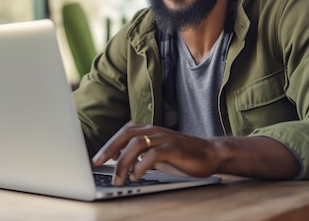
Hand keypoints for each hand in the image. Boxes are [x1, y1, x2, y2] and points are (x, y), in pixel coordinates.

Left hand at [91, 123, 220, 185]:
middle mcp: (155, 131)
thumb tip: (121, 162)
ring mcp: (164, 138)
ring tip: (118, 178)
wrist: (210, 154)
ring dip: (124, 162)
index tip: (98, 158)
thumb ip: (141, 154)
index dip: (109, 144)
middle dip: (110, 149)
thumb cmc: (183, 155)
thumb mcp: (158, 153)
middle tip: (98, 163)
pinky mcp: (174, 148)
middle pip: (126, 135)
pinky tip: (136, 176)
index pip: (124, 133)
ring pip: (137, 144)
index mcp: (150, 130)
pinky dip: (141, 165)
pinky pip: (153, 155)